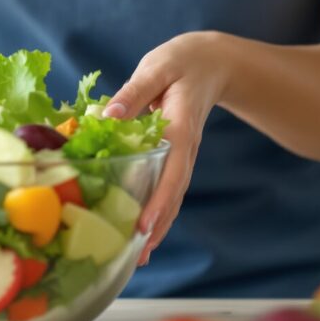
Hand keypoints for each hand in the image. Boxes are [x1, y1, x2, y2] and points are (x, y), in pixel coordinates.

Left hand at [103, 32, 237, 265]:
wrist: (212, 62)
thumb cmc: (182, 62)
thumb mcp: (156, 68)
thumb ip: (133, 93)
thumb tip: (106, 115)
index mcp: (181, 128)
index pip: (173, 171)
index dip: (159, 200)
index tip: (145, 226)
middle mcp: (186, 149)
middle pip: (174, 195)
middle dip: (158, 227)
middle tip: (137, 258)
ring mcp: (184, 155)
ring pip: (173, 196)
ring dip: (159, 226)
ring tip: (139, 257)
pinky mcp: (177, 155)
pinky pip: (169, 187)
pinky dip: (158, 210)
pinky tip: (143, 230)